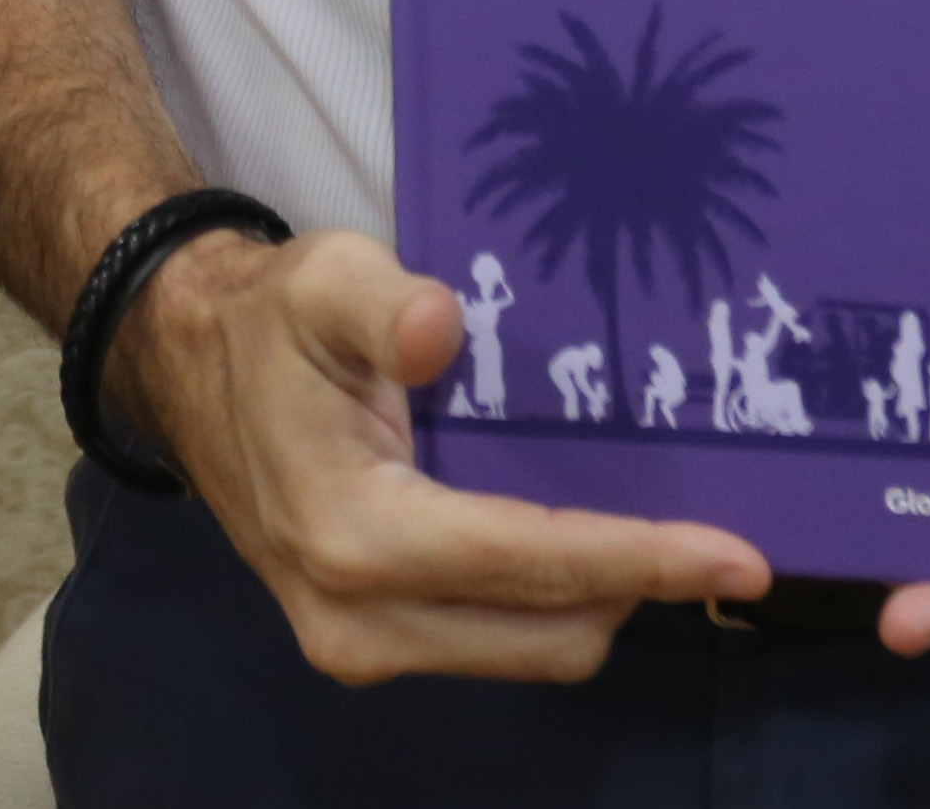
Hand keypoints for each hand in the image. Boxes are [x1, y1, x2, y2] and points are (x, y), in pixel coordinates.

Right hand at [116, 227, 767, 681]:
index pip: (532, 561)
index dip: (644, 557)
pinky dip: (550, 602)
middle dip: (640, 587)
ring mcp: (357, 646)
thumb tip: (446, 330)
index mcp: (354, 534)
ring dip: (598, 598)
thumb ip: (386, 305)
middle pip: (550, 632)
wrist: (189, 370)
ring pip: (532, 651)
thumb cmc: (270, 321)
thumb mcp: (325, 278)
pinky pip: (496, 642)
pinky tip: (575, 539)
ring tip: (650, 528)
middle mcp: (357, 619)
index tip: (740, 554)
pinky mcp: (365, 647)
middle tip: (716, 529)